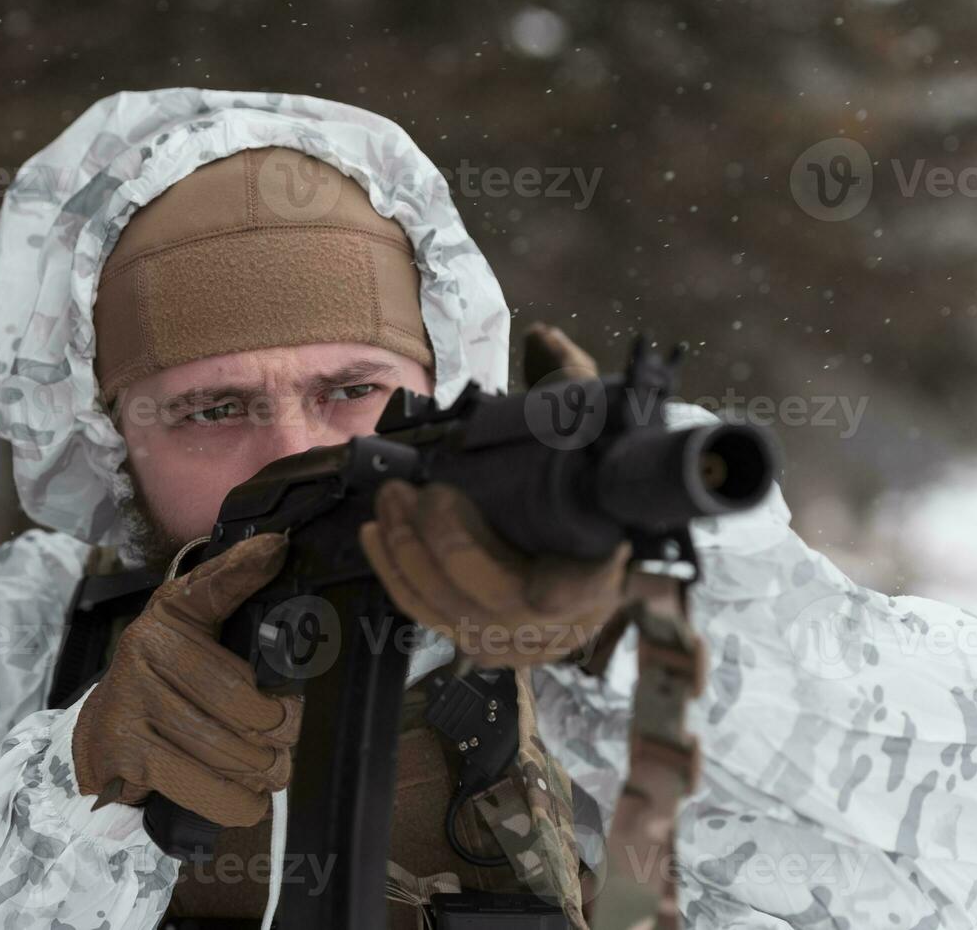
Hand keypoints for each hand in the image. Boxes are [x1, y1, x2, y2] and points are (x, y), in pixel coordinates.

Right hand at [72, 534, 301, 827]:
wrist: (100, 733)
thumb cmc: (166, 676)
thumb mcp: (196, 622)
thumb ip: (233, 583)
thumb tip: (277, 546)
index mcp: (171, 613)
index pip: (222, 599)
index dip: (258, 601)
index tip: (285, 590)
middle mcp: (145, 648)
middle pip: (245, 702)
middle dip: (282, 732)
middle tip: (291, 742)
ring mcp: (132, 701)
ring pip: (229, 748)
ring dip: (263, 770)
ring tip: (275, 771)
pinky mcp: (125, 751)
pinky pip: (202, 785)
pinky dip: (236, 801)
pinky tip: (251, 800)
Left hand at [360, 324, 626, 667]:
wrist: (582, 548)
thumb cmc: (585, 489)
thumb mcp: (590, 435)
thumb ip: (571, 388)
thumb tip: (542, 338)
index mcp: (599, 574)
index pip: (581, 589)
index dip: (566, 583)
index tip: (552, 546)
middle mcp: (559, 619)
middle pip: (494, 595)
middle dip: (447, 543)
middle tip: (415, 494)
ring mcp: (514, 638)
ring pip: (451, 609)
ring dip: (409, 554)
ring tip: (389, 502)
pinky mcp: (474, 638)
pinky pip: (426, 614)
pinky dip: (396, 574)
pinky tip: (377, 536)